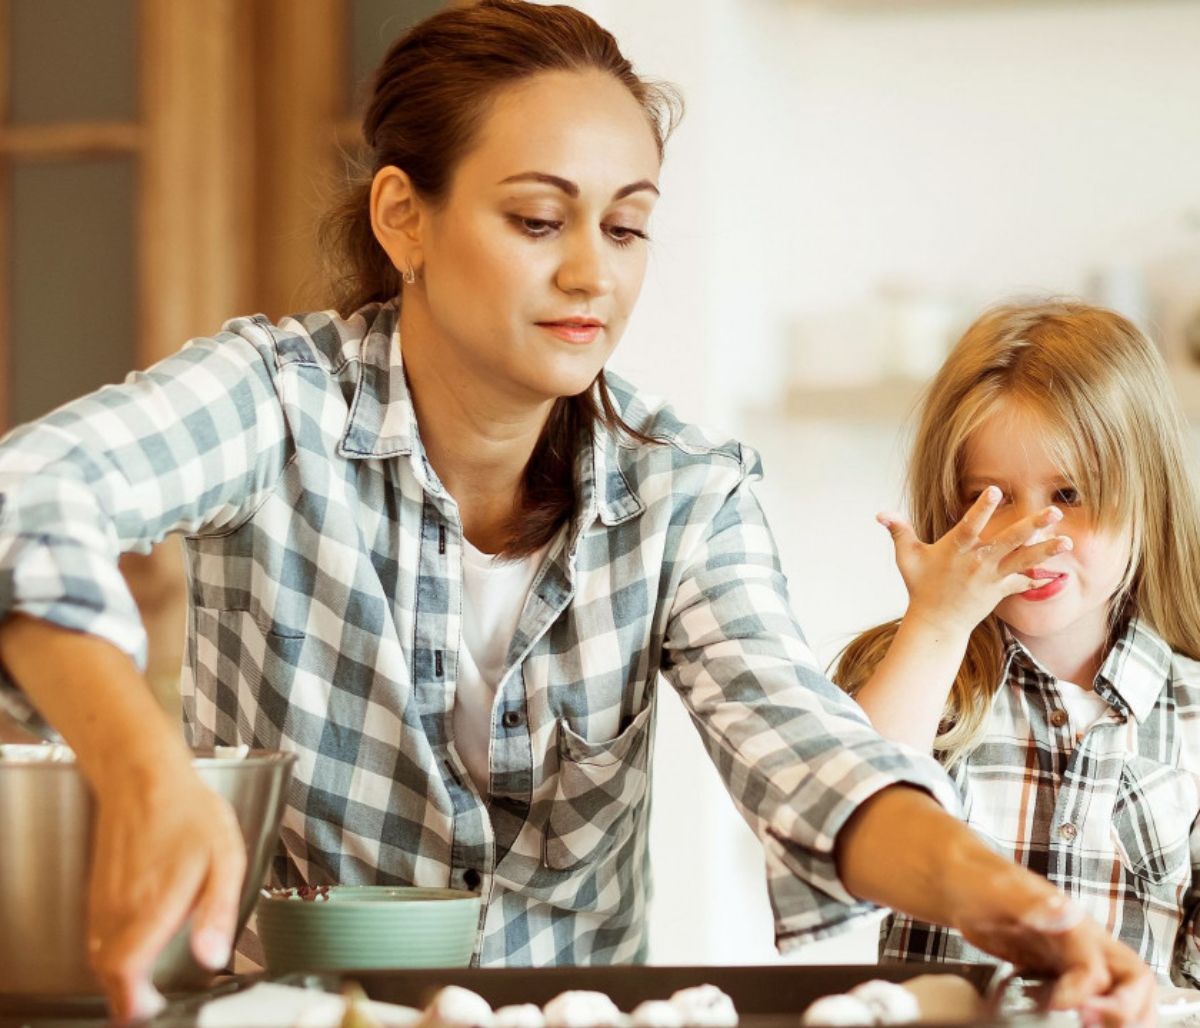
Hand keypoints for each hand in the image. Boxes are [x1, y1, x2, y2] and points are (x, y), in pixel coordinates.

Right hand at [87, 762, 245, 1020]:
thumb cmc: (189, 812)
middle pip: (108, 970)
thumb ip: (216, 911)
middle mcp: (120, 907)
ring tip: (145, 984)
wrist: (144, 776)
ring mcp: (104, 897)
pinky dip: (112, 949)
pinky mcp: (99, 888)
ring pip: (100, 952)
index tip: (151, 1009)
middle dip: (127, 995)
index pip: (125, 970)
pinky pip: (98, 931)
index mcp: (150, 905)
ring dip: (119, 973)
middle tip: (151, 1003)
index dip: (133, 1000)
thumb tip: (213, 957)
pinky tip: (136, 944)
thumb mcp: (225, 858)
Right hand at [879, 485, 1071, 636]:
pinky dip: (1038, 576)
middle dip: (1032, 525)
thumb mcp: (906, 557)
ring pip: (1023, 560)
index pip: (969, 526)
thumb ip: (898, 531)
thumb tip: (880, 513)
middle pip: (1009, 541)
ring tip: (1068, 541)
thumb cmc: (921, 587)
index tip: (995, 490)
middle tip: (1053, 511)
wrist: (936, 623)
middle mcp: (976, 563)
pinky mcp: (999, 591)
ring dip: (1046, 550)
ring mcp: (991, 578)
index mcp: (955, 551)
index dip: (981, 509)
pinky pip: (1022, 581)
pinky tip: (1058, 570)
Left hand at [952, 867, 1155, 1027]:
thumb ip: (1030, 902)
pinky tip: (1076, 1021)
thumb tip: (1063, 913)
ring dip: (1121, 1015)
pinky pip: (1089, 995)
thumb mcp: (998, 890)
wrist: (960, 880)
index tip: (1059, 1005)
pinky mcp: (1055, 970)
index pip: (1096, 967)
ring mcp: (1070, 957)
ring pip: (1118, 988)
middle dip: (1127, 1009)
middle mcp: (1080, 941)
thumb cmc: (978, 881)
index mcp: (1071, 922)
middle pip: (1132, 978)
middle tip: (1092, 1024)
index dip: (1084, 992)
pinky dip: (1095, 1013)